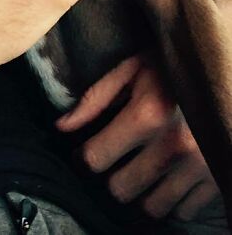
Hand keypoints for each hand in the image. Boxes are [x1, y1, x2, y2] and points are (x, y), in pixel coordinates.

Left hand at [56, 53, 219, 221]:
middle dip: (112, 176)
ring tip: (142, 169)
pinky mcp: (217, 178)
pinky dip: (173, 199)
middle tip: (117, 161)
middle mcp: (172, 146)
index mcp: (147, 115)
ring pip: (152, 206)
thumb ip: (95, 98)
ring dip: (142, 191)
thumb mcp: (132, 69)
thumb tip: (61, 127)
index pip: (96, 158)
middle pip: (121, 189)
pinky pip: (184, 210)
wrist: (223, 69)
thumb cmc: (172, 65)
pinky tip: (169, 176)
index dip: (84, 156)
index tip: (85, 153)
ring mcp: (199, 166)